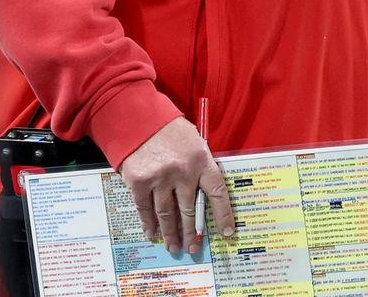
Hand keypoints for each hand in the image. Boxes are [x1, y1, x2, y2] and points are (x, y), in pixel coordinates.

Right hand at [119, 117, 234, 253]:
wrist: (140, 118)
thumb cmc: (171, 130)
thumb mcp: (194, 142)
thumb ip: (200, 166)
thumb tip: (204, 196)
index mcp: (201, 159)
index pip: (217, 192)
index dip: (223, 214)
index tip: (227, 232)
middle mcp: (183, 172)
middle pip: (190, 209)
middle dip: (192, 232)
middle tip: (193, 249)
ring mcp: (161, 178)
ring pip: (168, 214)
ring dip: (171, 233)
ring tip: (174, 247)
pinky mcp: (140, 182)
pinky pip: (146, 209)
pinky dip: (149, 224)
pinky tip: (153, 233)